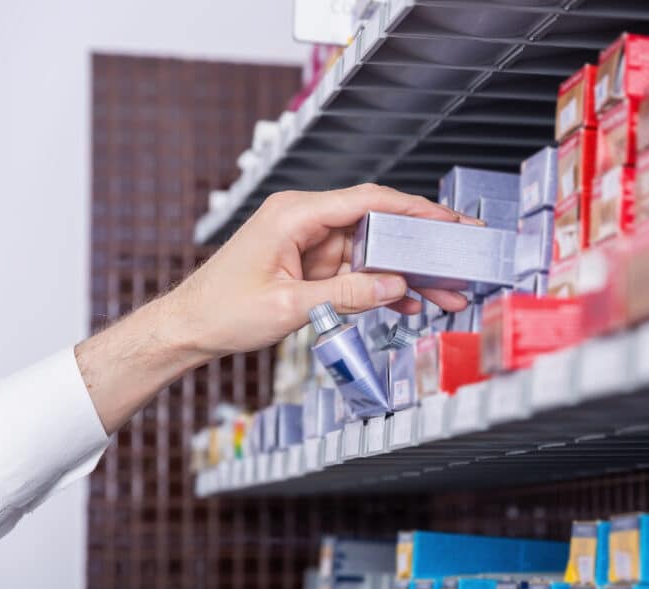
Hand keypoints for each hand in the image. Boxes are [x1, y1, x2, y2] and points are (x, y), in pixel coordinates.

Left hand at [77, 184, 474, 432]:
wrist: (189, 327)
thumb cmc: (221, 309)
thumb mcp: (290, 306)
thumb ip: (347, 294)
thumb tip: (395, 286)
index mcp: (295, 214)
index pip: (368, 200)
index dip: (414, 209)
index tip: (447, 219)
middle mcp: (305, 220)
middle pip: (377, 224)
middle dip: (419, 245)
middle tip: (459, 256)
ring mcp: (310, 243)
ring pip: (372, 251)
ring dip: (406, 272)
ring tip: (444, 291)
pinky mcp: (311, 265)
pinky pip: (356, 270)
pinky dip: (381, 286)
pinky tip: (409, 301)